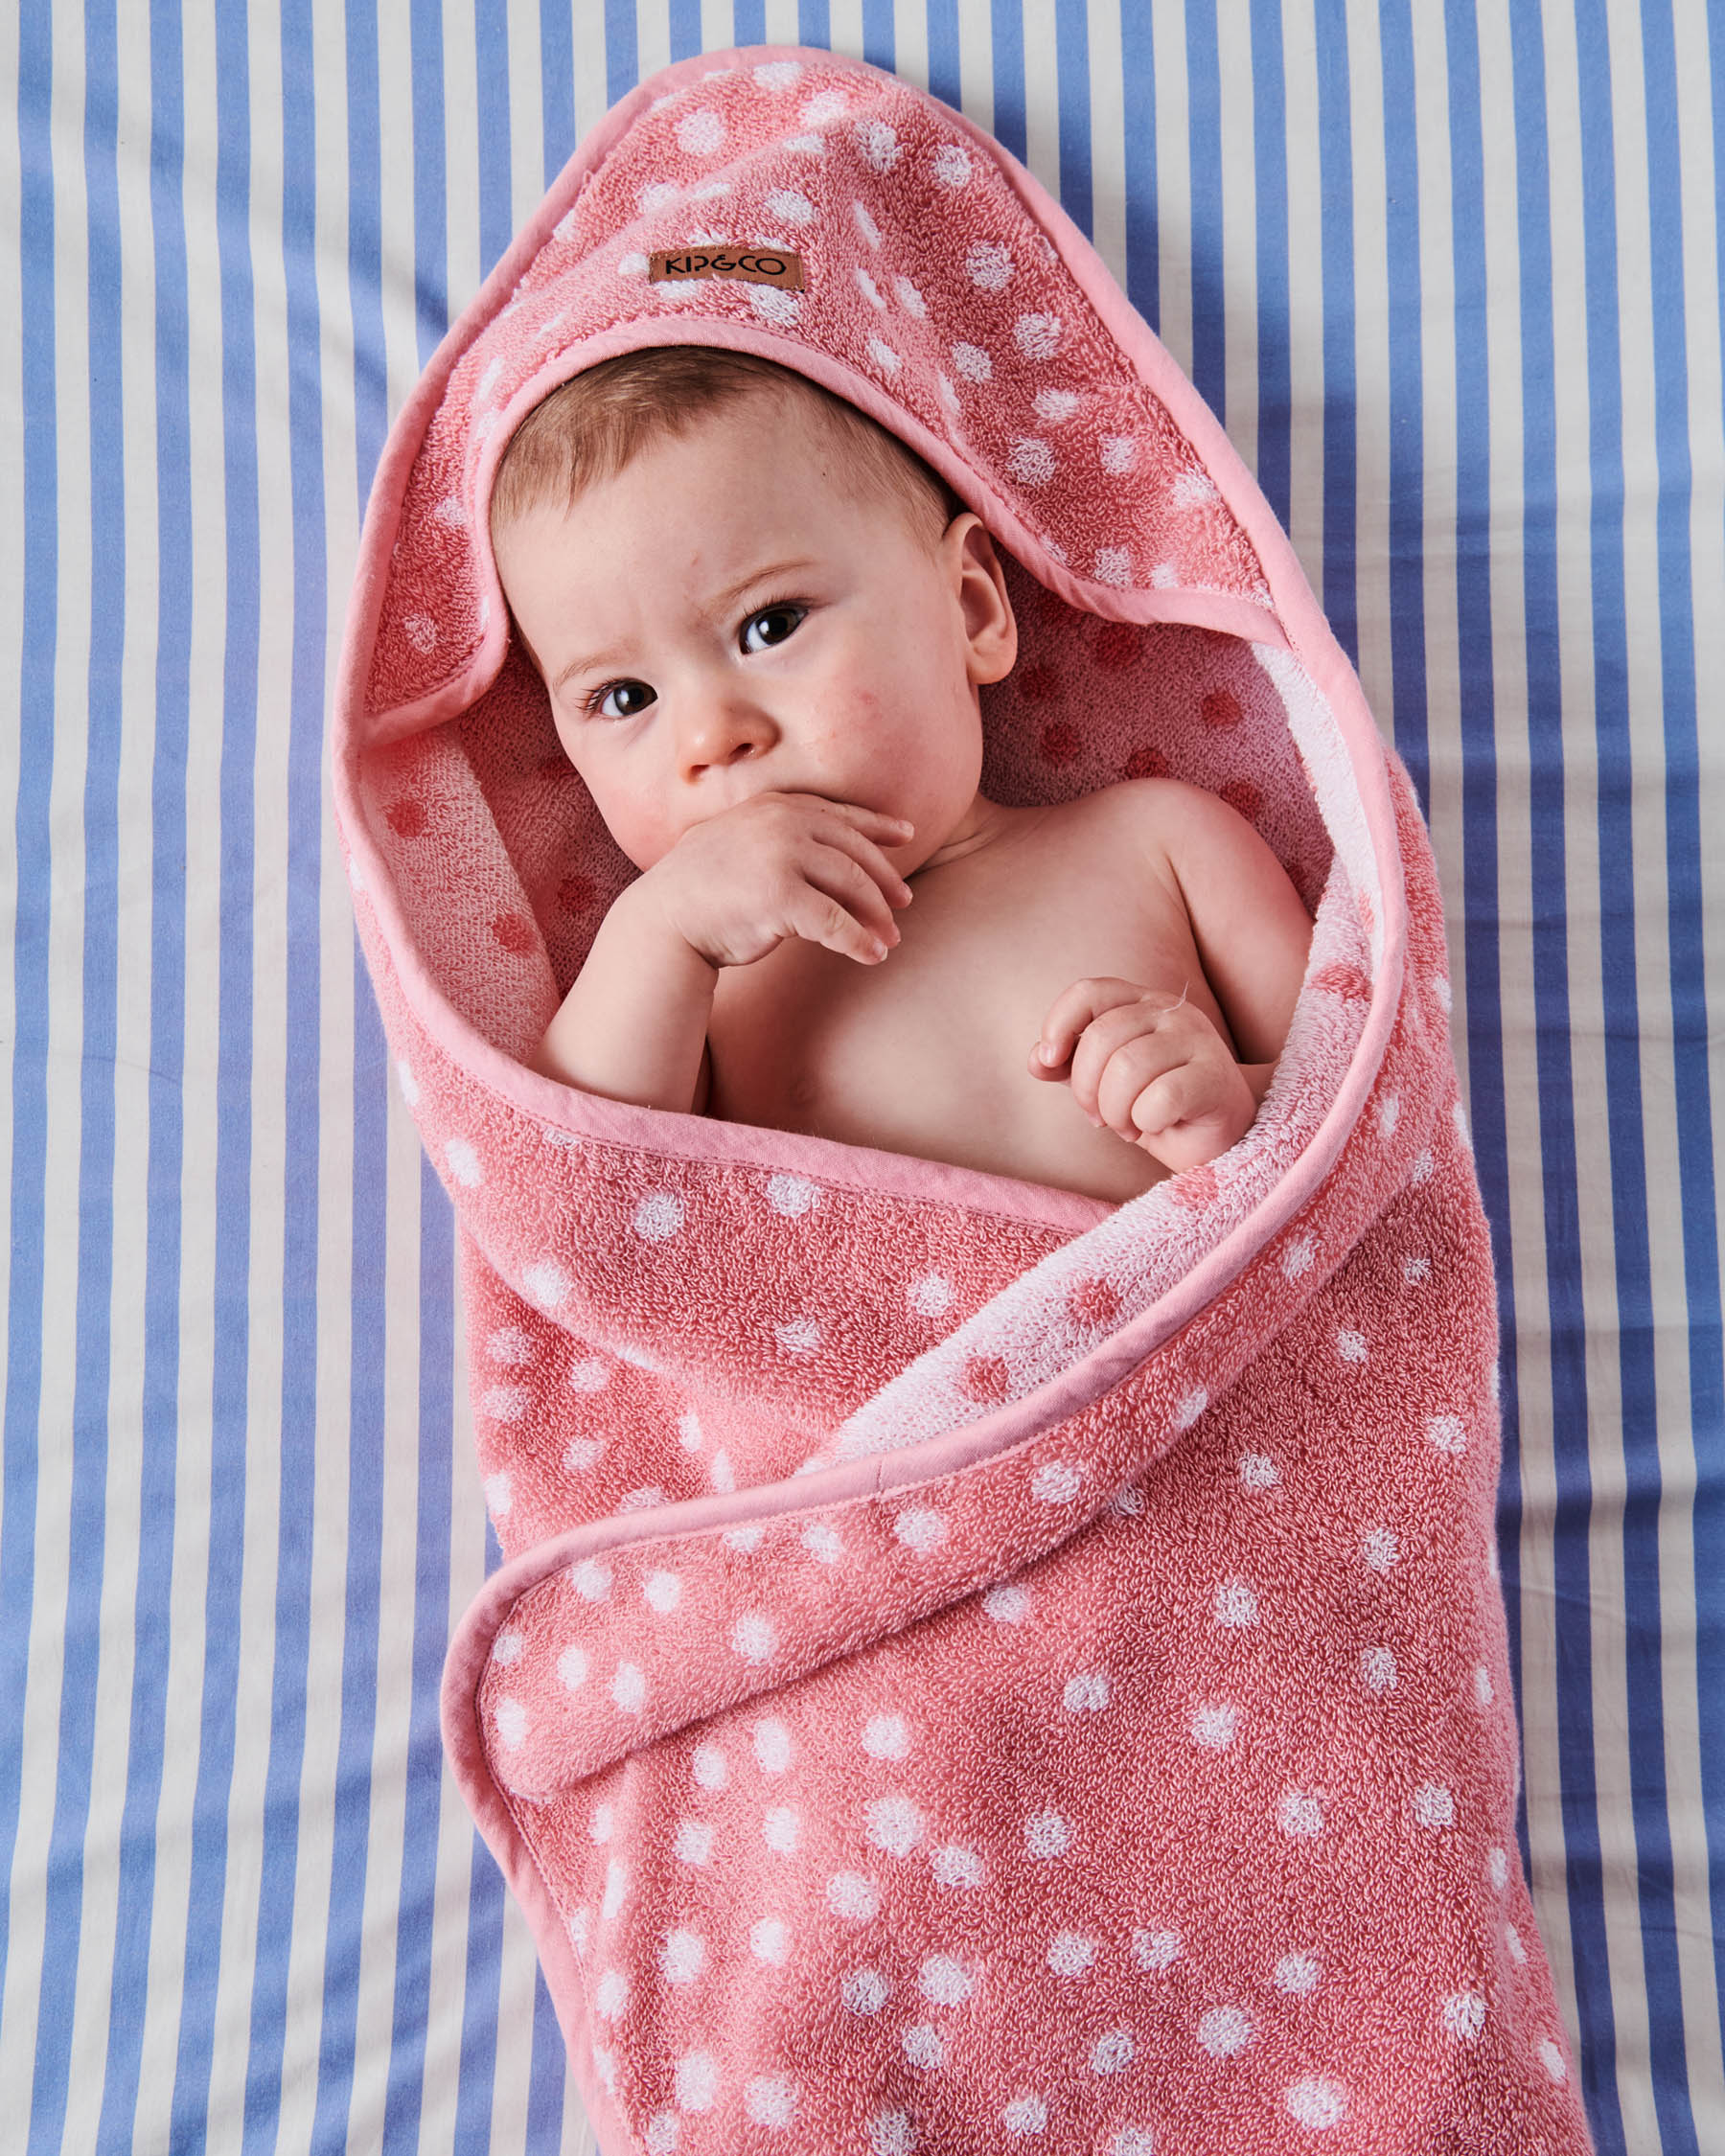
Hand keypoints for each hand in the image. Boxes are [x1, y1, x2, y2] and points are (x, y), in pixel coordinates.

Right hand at [640, 792, 915, 969]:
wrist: (663, 922)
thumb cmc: (702, 892)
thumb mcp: (740, 844)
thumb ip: (778, 837)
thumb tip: (827, 854)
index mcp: (773, 807)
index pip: (838, 814)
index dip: (877, 825)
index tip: (906, 835)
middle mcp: (780, 824)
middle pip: (853, 850)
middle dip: (885, 878)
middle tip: (905, 901)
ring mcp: (781, 857)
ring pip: (852, 885)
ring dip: (877, 915)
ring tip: (890, 938)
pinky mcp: (781, 897)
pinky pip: (837, 923)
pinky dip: (859, 941)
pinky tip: (872, 956)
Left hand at [1028, 977, 1257, 1174]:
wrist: (1217, 1139)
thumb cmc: (1157, 1107)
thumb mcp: (1104, 1084)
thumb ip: (1070, 1066)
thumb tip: (1039, 1059)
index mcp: (1141, 1003)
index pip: (1089, 992)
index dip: (1059, 1024)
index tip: (1051, 1062)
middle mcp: (1171, 1011)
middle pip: (1101, 1036)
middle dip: (1086, 1088)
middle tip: (1099, 1116)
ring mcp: (1197, 1039)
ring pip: (1127, 1068)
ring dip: (1115, 1110)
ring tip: (1126, 1124)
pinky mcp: (1215, 1076)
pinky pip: (1159, 1097)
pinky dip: (1146, 1121)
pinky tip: (1155, 1126)